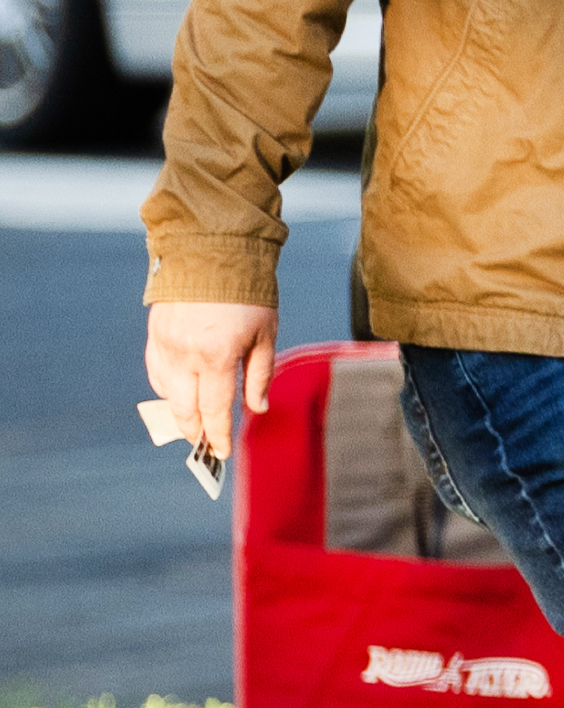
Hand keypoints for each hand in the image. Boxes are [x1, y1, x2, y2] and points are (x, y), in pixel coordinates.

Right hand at [147, 301, 275, 477]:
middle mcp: (185, 355)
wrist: (212, 255)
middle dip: (194, 431)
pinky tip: (180, 393)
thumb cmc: (248, 295)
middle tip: (205, 444)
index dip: (218, 435)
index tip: (221, 452)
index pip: (215, 410)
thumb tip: (255, 408)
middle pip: (184, 409)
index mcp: (216, 357)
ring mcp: (165, 346)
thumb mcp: (266, 335)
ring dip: (179, 411)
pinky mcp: (154, 335)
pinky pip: (156, 372)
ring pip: (166, 393)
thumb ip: (259, 375)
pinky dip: (167, 388)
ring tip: (195, 422)